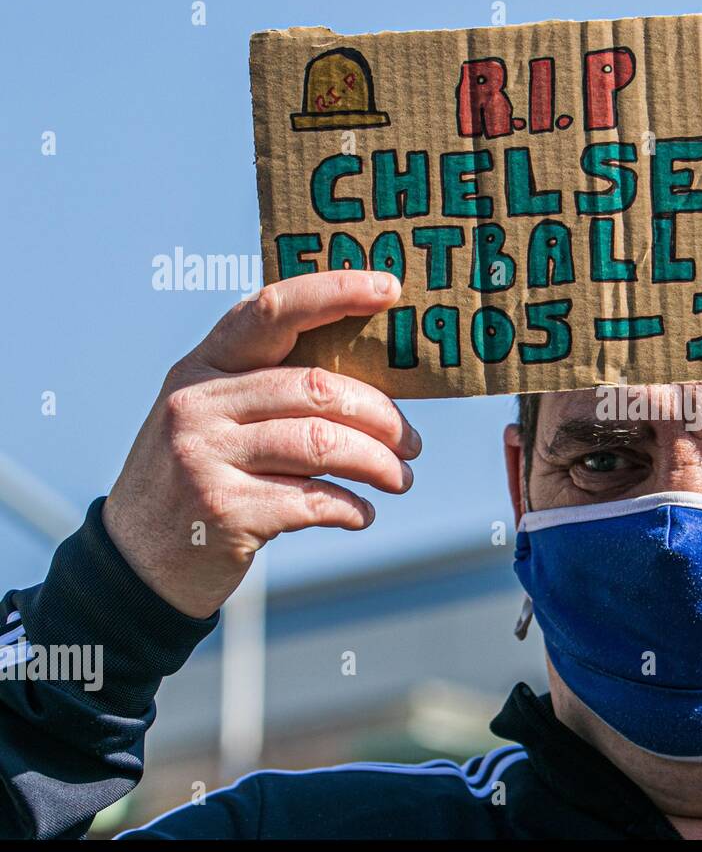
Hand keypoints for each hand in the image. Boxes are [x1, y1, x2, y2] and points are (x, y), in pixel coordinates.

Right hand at [102, 271, 420, 618]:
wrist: (138, 563)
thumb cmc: (199, 479)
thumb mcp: (212, 418)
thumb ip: (269, 390)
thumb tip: (376, 385)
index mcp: (201, 367)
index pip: (272, 311)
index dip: (334, 293)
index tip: (389, 288)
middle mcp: (198, 405)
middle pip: (316, 388)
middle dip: (382, 416)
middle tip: (412, 442)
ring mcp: (206, 457)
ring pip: (323, 443)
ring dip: (379, 464)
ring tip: (399, 479)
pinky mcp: (225, 511)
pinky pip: (315, 499)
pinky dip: (351, 507)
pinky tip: (361, 513)